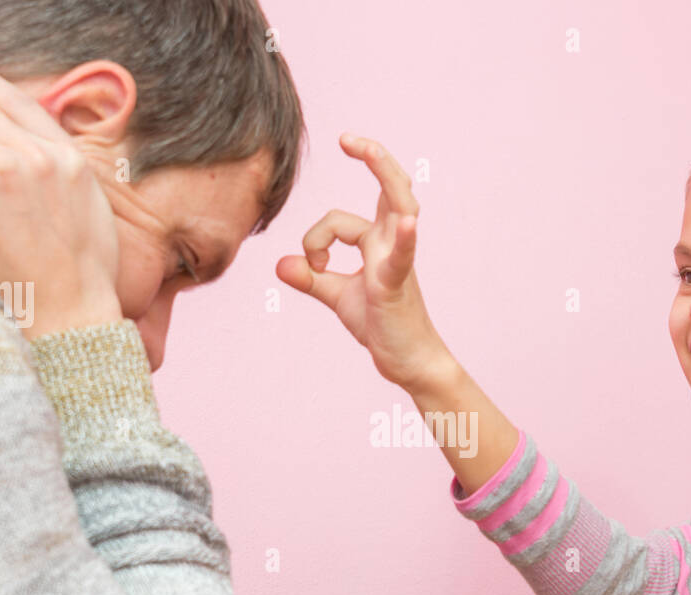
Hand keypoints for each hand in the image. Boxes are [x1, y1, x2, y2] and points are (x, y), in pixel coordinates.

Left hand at [276, 133, 451, 390]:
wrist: (409, 362)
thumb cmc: (383, 327)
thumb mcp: (339, 298)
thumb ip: (312, 279)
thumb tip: (281, 264)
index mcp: (377, 243)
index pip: (340, 220)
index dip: (316, 238)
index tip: (312, 264)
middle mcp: (391, 243)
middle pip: (391, 187)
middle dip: (373, 157)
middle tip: (345, 137)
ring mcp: (398, 260)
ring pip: (398, 204)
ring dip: (384, 172)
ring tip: (364, 147)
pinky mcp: (397, 284)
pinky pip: (402, 254)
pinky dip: (404, 237)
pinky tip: (406, 223)